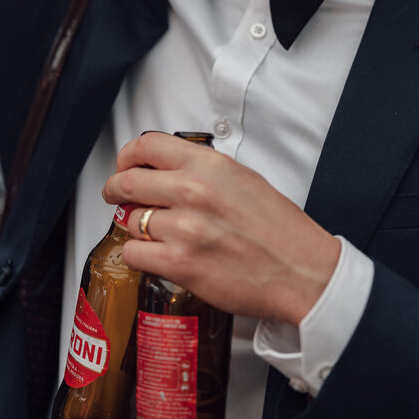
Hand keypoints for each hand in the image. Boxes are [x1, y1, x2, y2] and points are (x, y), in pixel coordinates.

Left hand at [103, 131, 340, 324]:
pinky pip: (134, 254)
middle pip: (129, 181)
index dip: (128, 155)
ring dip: (136, 227)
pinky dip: (139, 256)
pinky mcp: (179, 264)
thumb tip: (169, 171)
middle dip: (116, 189)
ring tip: (152, 232)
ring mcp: (184, 228)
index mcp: (209, 166)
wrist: (302, 272)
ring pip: (131, 220)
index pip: (148, 146)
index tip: (125, 164)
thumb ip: (204, 171)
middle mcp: (193, 191)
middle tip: (117, 195)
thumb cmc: (280, 231)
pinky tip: (154, 255)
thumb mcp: (244, 180)